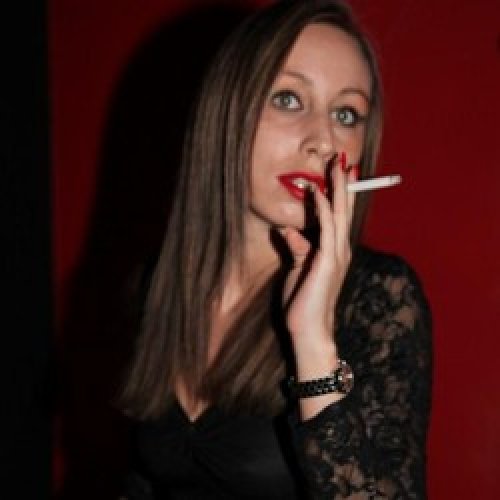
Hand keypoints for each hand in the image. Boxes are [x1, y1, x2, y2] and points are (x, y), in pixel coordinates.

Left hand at [278, 157, 356, 355]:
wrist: (309, 330)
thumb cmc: (303, 302)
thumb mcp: (297, 268)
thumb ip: (297, 247)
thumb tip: (289, 229)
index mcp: (335, 251)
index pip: (339, 216)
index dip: (340, 194)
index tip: (337, 173)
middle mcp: (340, 249)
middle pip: (344, 209)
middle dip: (343, 184)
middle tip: (342, 159)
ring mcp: (336, 255)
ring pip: (339, 214)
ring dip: (337, 189)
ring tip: (337, 165)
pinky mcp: (327, 262)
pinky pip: (326, 230)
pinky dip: (323, 210)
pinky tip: (319, 193)